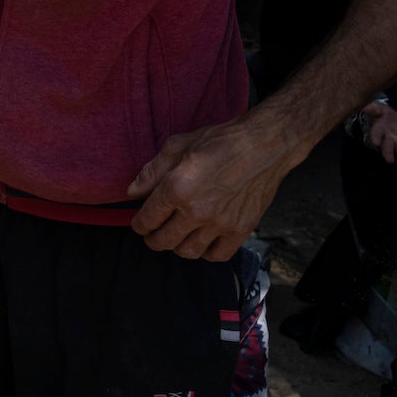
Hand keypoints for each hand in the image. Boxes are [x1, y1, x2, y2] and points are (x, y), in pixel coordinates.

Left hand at [127, 117, 305, 261]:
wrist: (264, 145)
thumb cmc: (221, 141)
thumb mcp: (178, 146)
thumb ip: (152, 171)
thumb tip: (132, 192)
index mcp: (177, 188)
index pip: (146, 220)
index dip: (139, 224)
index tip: (141, 222)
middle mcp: (196, 211)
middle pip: (163, 242)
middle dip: (153, 239)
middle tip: (154, 233)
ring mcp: (219, 223)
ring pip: (187, 252)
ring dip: (177, 246)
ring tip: (178, 235)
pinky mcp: (240, 230)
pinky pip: (216, 255)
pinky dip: (206, 252)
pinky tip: (203, 240)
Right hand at [360, 102, 396, 163]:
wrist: (392, 121)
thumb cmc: (383, 115)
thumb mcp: (379, 109)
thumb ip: (374, 109)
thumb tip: (365, 106)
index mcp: (379, 131)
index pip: (376, 135)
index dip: (375, 138)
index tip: (376, 143)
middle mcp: (388, 140)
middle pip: (387, 147)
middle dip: (388, 153)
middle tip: (390, 160)